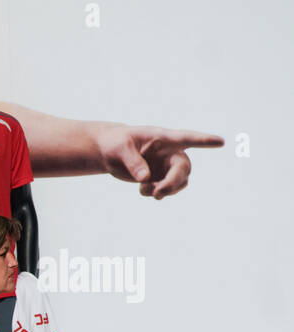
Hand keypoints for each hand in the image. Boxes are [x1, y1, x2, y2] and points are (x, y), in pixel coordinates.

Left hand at [94, 124, 223, 198]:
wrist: (110, 153)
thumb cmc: (115, 143)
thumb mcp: (120, 149)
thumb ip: (133, 162)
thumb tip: (146, 178)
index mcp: (163, 138)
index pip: (187, 138)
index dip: (204, 140)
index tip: (221, 142)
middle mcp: (170, 152)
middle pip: (184, 168)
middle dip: (173, 182)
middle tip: (157, 193)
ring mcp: (167, 166)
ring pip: (180, 181)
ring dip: (166, 190)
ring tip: (145, 191)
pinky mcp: (161, 177)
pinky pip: (168, 189)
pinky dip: (157, 193)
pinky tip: (143, 190)